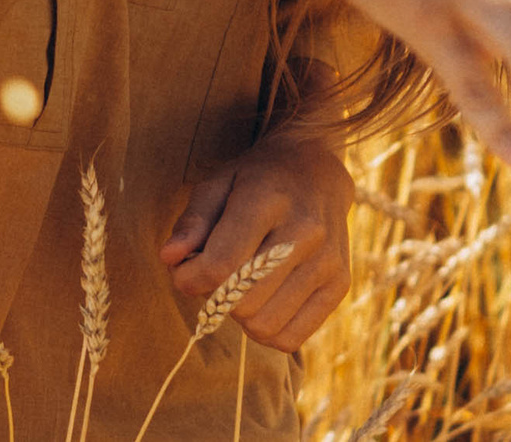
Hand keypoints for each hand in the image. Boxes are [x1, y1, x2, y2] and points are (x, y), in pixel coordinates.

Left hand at [161, 132, 354, 351]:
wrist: (318, 171)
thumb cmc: (257, 179)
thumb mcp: (217, 184)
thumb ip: (192, 222)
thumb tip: (170, 259)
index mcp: (268, 199)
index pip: (220, 264)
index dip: (189, 279)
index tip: (183, 272)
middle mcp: (305, 232)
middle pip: (242, 301)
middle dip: (216, 296)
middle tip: (216, 276)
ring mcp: (327, 261)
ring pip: (264, 325)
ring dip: (241, 315)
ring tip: (242, 286)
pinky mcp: (340, 285)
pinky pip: (290, 339)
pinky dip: (268, 330)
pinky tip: (264, 301)